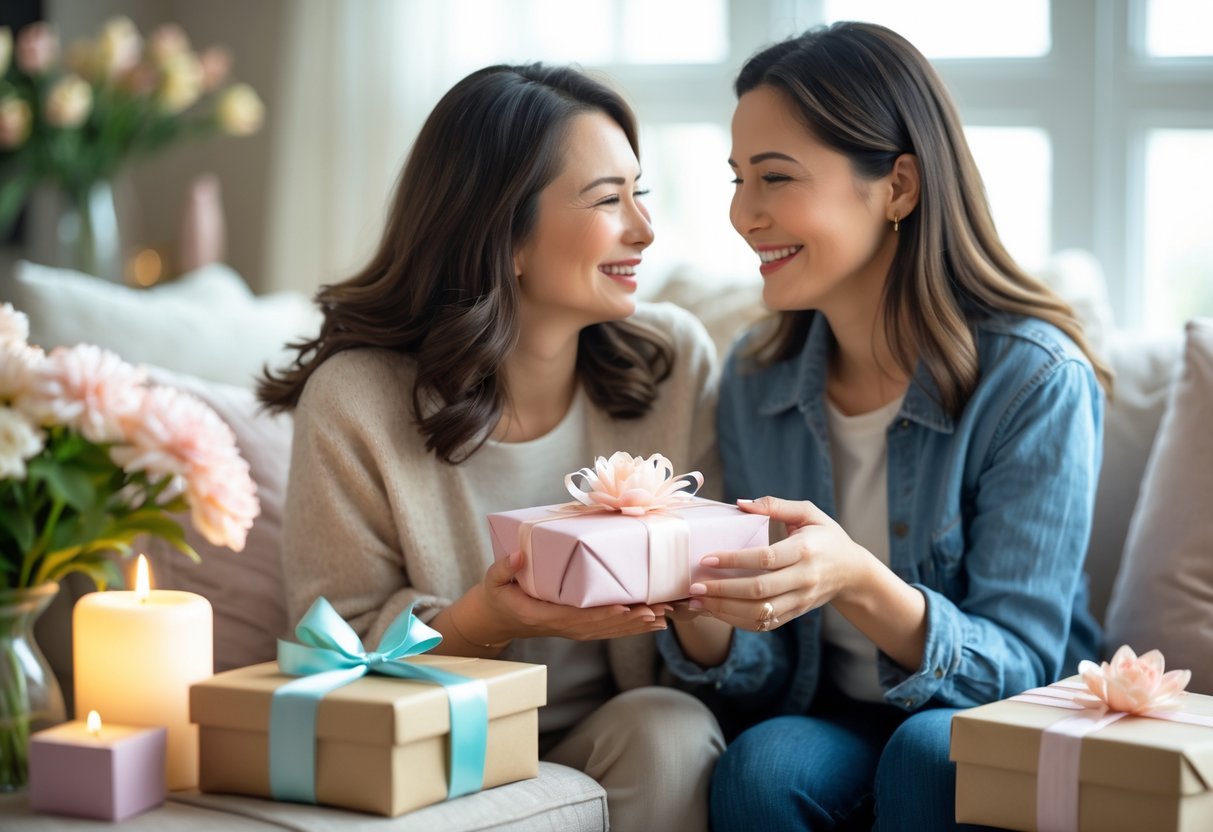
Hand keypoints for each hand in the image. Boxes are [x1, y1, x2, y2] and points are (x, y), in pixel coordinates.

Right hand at [476, 550, 670, 641]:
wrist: (499, 618)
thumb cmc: (499, 595)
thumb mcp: (493, 580)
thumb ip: (503, 568)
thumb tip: (517, 556)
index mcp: (542, 615)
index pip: (577, 616)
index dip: (602, 614)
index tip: (625, 608)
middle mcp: (561, 626)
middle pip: (601, 626)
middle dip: (631, 619)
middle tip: (659, 609)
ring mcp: (571, 629)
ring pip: (609, 631)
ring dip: (637, 625)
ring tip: (664, 614)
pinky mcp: (579, 628)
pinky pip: (607, 631)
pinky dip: (631, 628)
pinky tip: (653, 623)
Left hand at [688, 496, 872, 631]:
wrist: (853, 574)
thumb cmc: (827, 538)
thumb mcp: (809, 513)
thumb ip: (776, 505)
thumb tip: (741, 503)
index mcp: (805, 551)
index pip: (766, 559)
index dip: (734, 560)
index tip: (706, 558)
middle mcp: (803, 579)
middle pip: (758, 590)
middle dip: (722, 589)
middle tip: (694, 585)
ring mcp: (799, 600)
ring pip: (758, 613)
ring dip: (724, 610)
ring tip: (697, 601)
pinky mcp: (795, 614)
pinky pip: (763, 624)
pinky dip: (737, 621)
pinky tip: (716, 611)